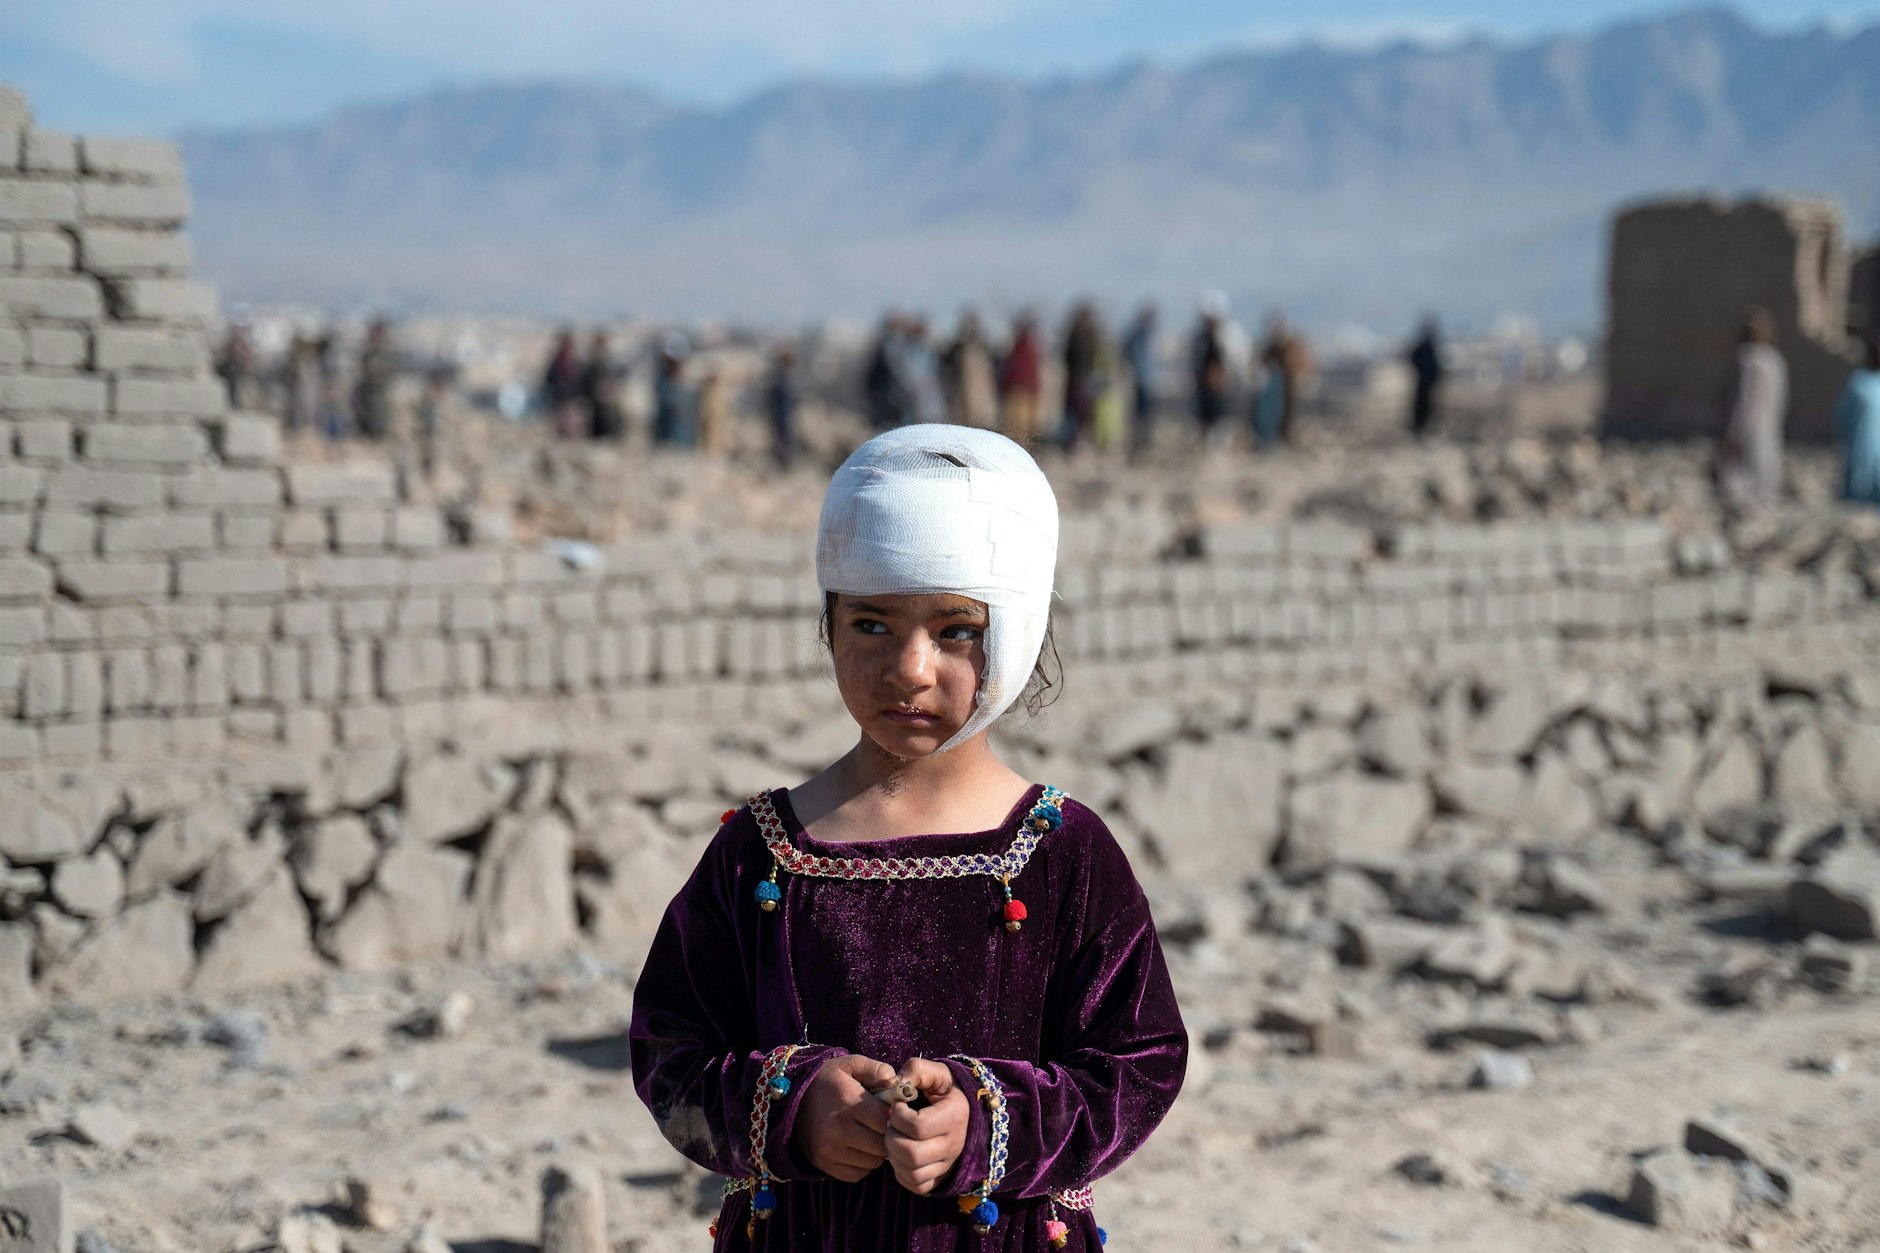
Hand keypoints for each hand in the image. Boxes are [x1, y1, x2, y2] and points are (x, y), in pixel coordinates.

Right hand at [791, 1054, 894, 1182]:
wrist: (790, 1100)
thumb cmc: (827, 1080)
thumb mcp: (850, 1064)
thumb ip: (877, 1069)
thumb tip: (898, 1085)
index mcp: (847, 1102)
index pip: (886, 1120)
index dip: (894, 1116)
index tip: (890, 1111)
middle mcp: (838, 1129)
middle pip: (882, 1144)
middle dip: (888, 1135)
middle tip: (881, 1125)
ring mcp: (830, 1150)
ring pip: (873, 1162)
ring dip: (877, 1151)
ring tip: (869, 1134)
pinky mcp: (824, 1164)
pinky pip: (857, 1174)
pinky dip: (863, 1164)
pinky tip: (858, 1147)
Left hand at [884, 1057, 970, 1195]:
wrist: (967, 1111)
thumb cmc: (946, 1089)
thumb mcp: (936, 1072)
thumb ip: (915, 1070)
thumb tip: (895, 1085)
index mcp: (954, 1116)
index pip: (917, 1126)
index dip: (898, 1115)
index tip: (898, 1105)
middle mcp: (954, 1145)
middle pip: (911, 1154)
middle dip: (892, 1137)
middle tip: (892, 1124)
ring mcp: (948, 1165)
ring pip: (911, 1173)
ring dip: (894, 1155)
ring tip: (896, 1137)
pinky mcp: (940, 1178)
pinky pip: (915, 1185)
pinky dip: (901, 1172)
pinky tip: (901, 1153)